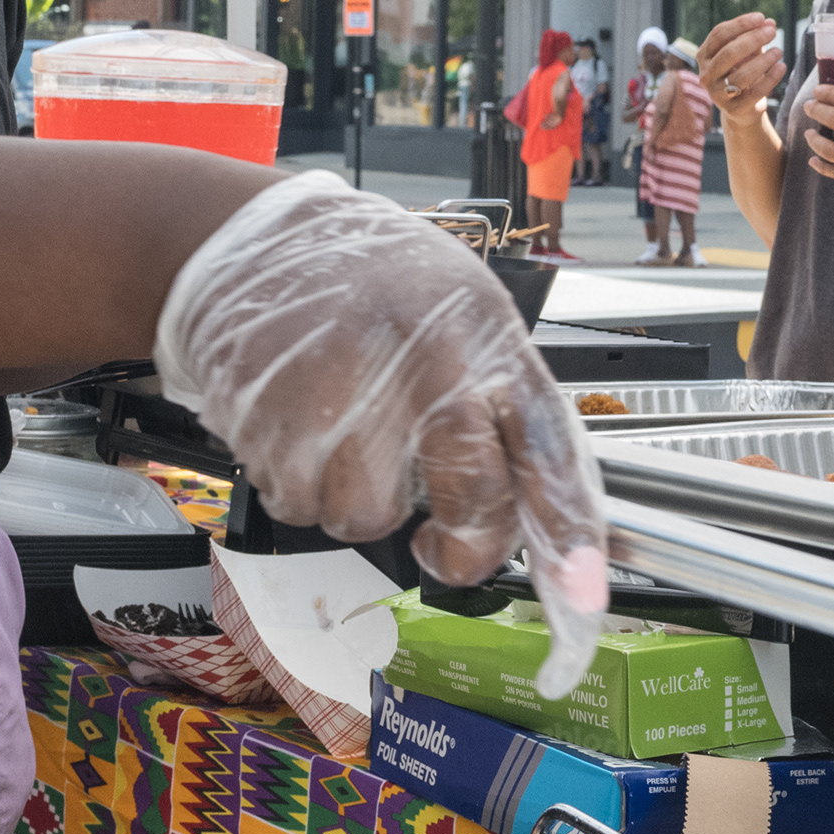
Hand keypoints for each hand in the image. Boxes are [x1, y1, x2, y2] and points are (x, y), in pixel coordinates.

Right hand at [154, 172, 609, 691]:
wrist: (253, 238)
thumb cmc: (370, 280)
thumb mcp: (462, 312)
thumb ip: (503, 404)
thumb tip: (550, 518)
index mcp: (481, 335)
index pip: (546, 448)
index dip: (569, 533)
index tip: (581, 595)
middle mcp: (420, 362)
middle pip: (470, 501)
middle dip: (462, 549)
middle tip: (442, 546)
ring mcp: (341, 393)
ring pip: (367, 520)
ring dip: (356, 500)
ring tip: (346, 433)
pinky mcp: (269, 419)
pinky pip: (297, 505)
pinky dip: (298, 485)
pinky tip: (299, 426)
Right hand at [695, 12, 786, 123]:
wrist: (741, 109)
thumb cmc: (742, 72)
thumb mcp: (747, 52)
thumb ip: (755, 36)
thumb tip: (770, 22)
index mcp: (704, 55)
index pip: (719, 34)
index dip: (740, 24)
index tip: (761, 17)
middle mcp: (706, 74)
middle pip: (728, 53)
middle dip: (752, 40)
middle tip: (772, 32)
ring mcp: (717, 94)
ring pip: (741, 75)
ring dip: (763, 60)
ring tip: (779, 51)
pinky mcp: (733, 109)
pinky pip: (754, 92)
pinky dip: (770, 78)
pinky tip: (782, 67)